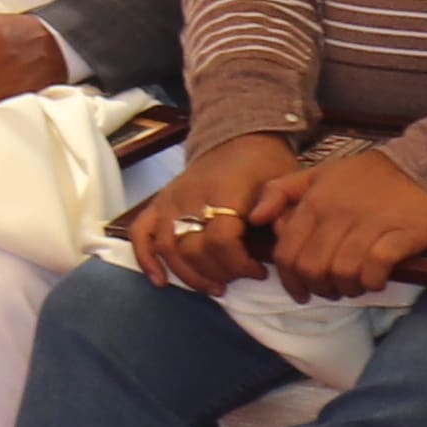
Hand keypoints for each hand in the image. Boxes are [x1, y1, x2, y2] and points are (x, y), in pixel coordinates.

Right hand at [139, 132, 298, 292]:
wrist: (240, 140)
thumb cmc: (266, 167)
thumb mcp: (285, 187)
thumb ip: (279, 219)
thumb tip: (272, 254)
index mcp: (224, 191)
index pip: (221, 239)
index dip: (239, 263)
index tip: (260, 270)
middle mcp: (190, 196)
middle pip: (193, 248)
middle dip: (219, 273)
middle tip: (240, 278)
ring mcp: (170, 200)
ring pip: (168, 247)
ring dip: (190, 275)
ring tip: (215, 286)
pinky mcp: (158, 203)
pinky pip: (141, 233)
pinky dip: (146, 259)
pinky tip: (161, 281)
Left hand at [267, 153, 426, 305]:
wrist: (423, 165)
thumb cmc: (366, 175)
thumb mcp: (317, 174)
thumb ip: (280, 192)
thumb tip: (253, 218)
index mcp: (313, 204)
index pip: (286, 252)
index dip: (289, 280)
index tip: (299, 292)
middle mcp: (336, 215)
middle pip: (311, 268)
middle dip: (317, 289)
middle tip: (329, 292)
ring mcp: (368, 225)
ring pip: (342, 272)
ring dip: (346, 288)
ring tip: (353, 287)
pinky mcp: (400, 235)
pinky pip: (376, 267)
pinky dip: (372, 282)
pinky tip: (375, 281)